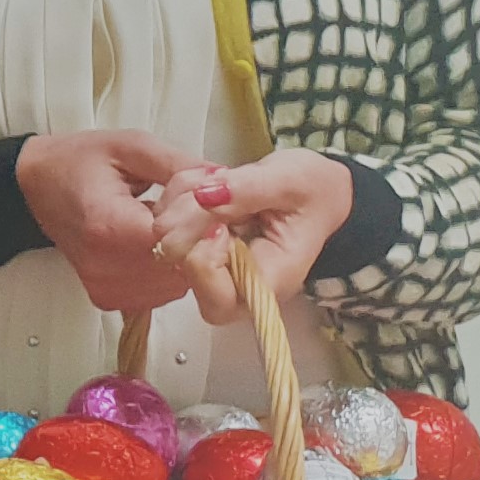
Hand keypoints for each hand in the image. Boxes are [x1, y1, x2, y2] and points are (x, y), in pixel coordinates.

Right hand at [14, 128, 210, 312]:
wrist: (35, 186)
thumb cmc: (77, 163)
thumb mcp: (131, 147)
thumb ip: (181, 166)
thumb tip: (226, 183)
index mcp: (108, 227)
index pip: (182, 242)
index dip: (205, 223)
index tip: (208, 204)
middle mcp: (106, 267)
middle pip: (185, 266)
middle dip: (200, 239)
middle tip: (192, 211)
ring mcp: (108, 288)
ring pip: (180, 283)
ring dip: (187, 256)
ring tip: (166, 224)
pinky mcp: (111, 299)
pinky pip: (163, 291)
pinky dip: (169, 269)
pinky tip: (154, 243)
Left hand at [151, 151, 355, 322]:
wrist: (314, 190)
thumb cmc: (314, 193)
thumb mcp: (293, 180)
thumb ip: (250, 188)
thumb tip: (205, 196)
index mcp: (268, 282)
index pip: (217, 300)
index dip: (203, 261)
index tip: (220, 223)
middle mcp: (233, 282)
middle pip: (181, 268)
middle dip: (186, 220)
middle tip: (213, 189)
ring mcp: (208, 264)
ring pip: (165, 240)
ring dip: (180, 199)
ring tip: (218, 178)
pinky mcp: (194, 242)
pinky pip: (165, 219)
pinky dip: (178, 192)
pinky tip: (208, 180)